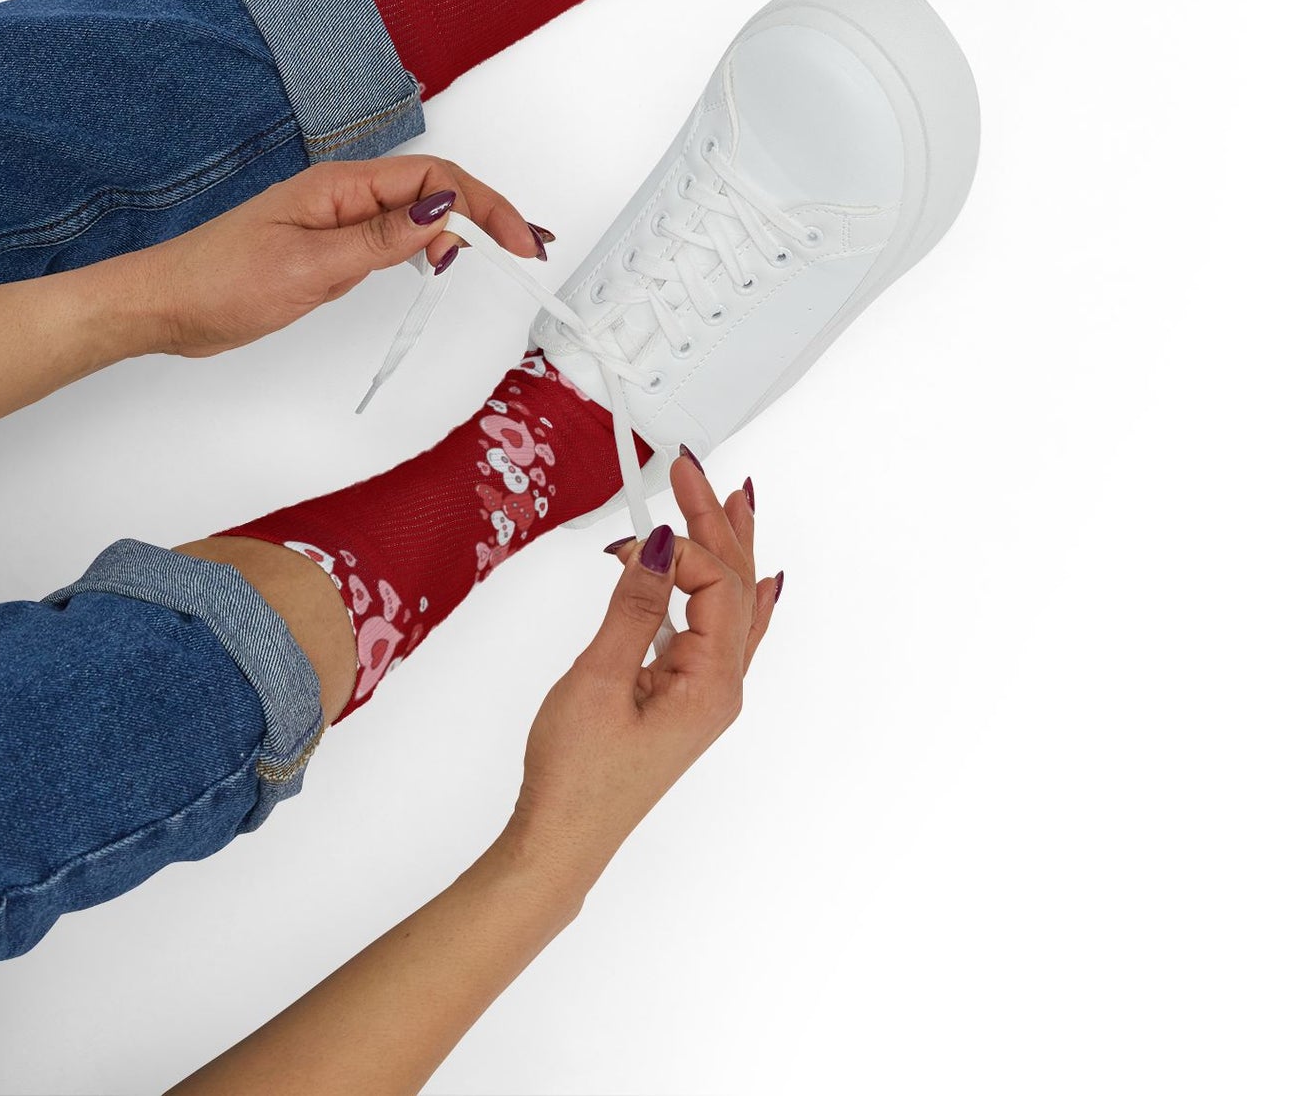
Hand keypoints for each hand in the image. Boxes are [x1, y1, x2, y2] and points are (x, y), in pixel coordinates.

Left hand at [114, 155, 548, 358]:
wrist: (166, 306)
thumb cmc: (220, 282)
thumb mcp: (309, 266)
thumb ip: (380, 240)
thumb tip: (442, 211)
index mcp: (339, 186)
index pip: (433, 179)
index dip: (484, 205)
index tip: (518, 241)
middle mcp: (342, 194)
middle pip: (433, 187)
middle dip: (486, 210)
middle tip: (526, 248)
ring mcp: (336, 219)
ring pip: (415, 210)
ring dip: (460, 227)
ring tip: (496, 253)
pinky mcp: (327, 246)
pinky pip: (391, 234)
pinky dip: (426, 245)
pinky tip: (438, 262)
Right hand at [502, 453, 780, 891]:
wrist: (560, 840)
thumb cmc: (577, 776)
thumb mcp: (599, 679)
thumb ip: (633, 607)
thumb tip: (657, 544)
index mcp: (711, 685)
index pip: (717, 585)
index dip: (679, 547)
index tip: (630, 533)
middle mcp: (720, 687)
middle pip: (735, 586)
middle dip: (715, 524)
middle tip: (691, 469)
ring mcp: (705, 695)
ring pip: (732, 605)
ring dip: (726, 549)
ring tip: (730, 500)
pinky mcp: (683, 698)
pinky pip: (720, 632)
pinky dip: (727, 594)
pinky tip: (748, 580)